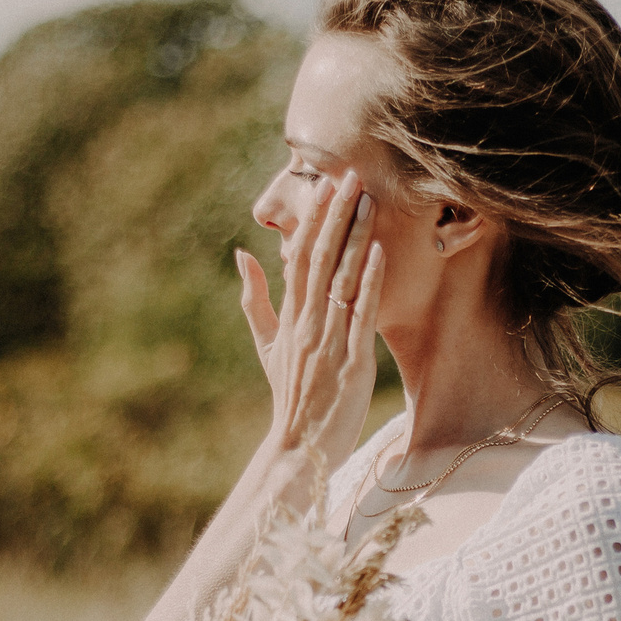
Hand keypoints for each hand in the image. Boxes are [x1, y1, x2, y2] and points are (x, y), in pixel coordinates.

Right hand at [238, 167, 384, 479]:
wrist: (300, 445)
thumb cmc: (289, 394)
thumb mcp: (266, 345)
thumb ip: (255, 299)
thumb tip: (243, 254)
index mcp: (290, 316)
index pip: (298, 256)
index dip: (313, 219)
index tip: (325, 185)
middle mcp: (308, 322)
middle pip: (320, 258)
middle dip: (335, 215)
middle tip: (349, 175)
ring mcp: (329, 340)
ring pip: (342, 278)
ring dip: (355, 236)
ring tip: (368, 199)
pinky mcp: (353, 362)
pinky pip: (361, 314)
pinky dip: (369, 282)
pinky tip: (378, 251)